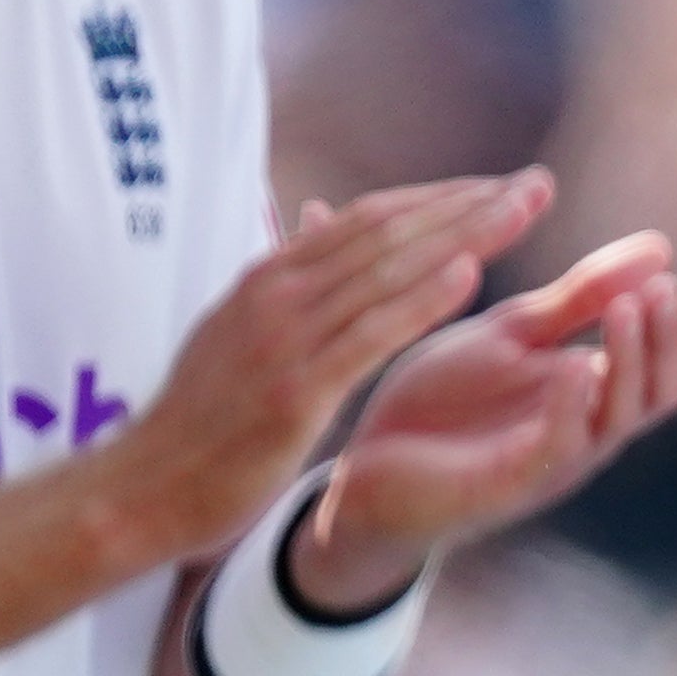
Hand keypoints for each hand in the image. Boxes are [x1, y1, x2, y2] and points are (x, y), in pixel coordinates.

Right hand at [107, 173, 550, 568]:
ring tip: (523, 211)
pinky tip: (470, 276)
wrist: (141, 489)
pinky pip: (369, 334)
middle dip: (468, 203)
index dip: (438, 198)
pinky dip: (421, 299)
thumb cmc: (199, 421)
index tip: (497, 187)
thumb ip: (284, 287)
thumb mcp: (237, 335)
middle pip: (388, 231)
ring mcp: (283, 339)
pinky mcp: (294, 390)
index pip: (367, 220)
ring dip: (462, 235)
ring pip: (387, 269)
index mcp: (268, 279)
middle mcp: (276, 294)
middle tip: (535, 186)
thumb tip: (315, 232)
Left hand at [296, 230, 676, 610]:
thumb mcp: (514, 335)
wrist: (363, 474)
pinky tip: (577, 366)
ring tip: (632, 307)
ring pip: (622, 416)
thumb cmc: (443, 406)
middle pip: (664, 391)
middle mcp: (589, 429)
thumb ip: (581, 297)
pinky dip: (573, 407)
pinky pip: (559, 447)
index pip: (673, 367)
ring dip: (632, 360)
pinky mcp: (510, 481)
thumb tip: (662, 248)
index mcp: (595, 393)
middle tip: (673, 288)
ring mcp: (555, 458)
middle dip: (676, 339)